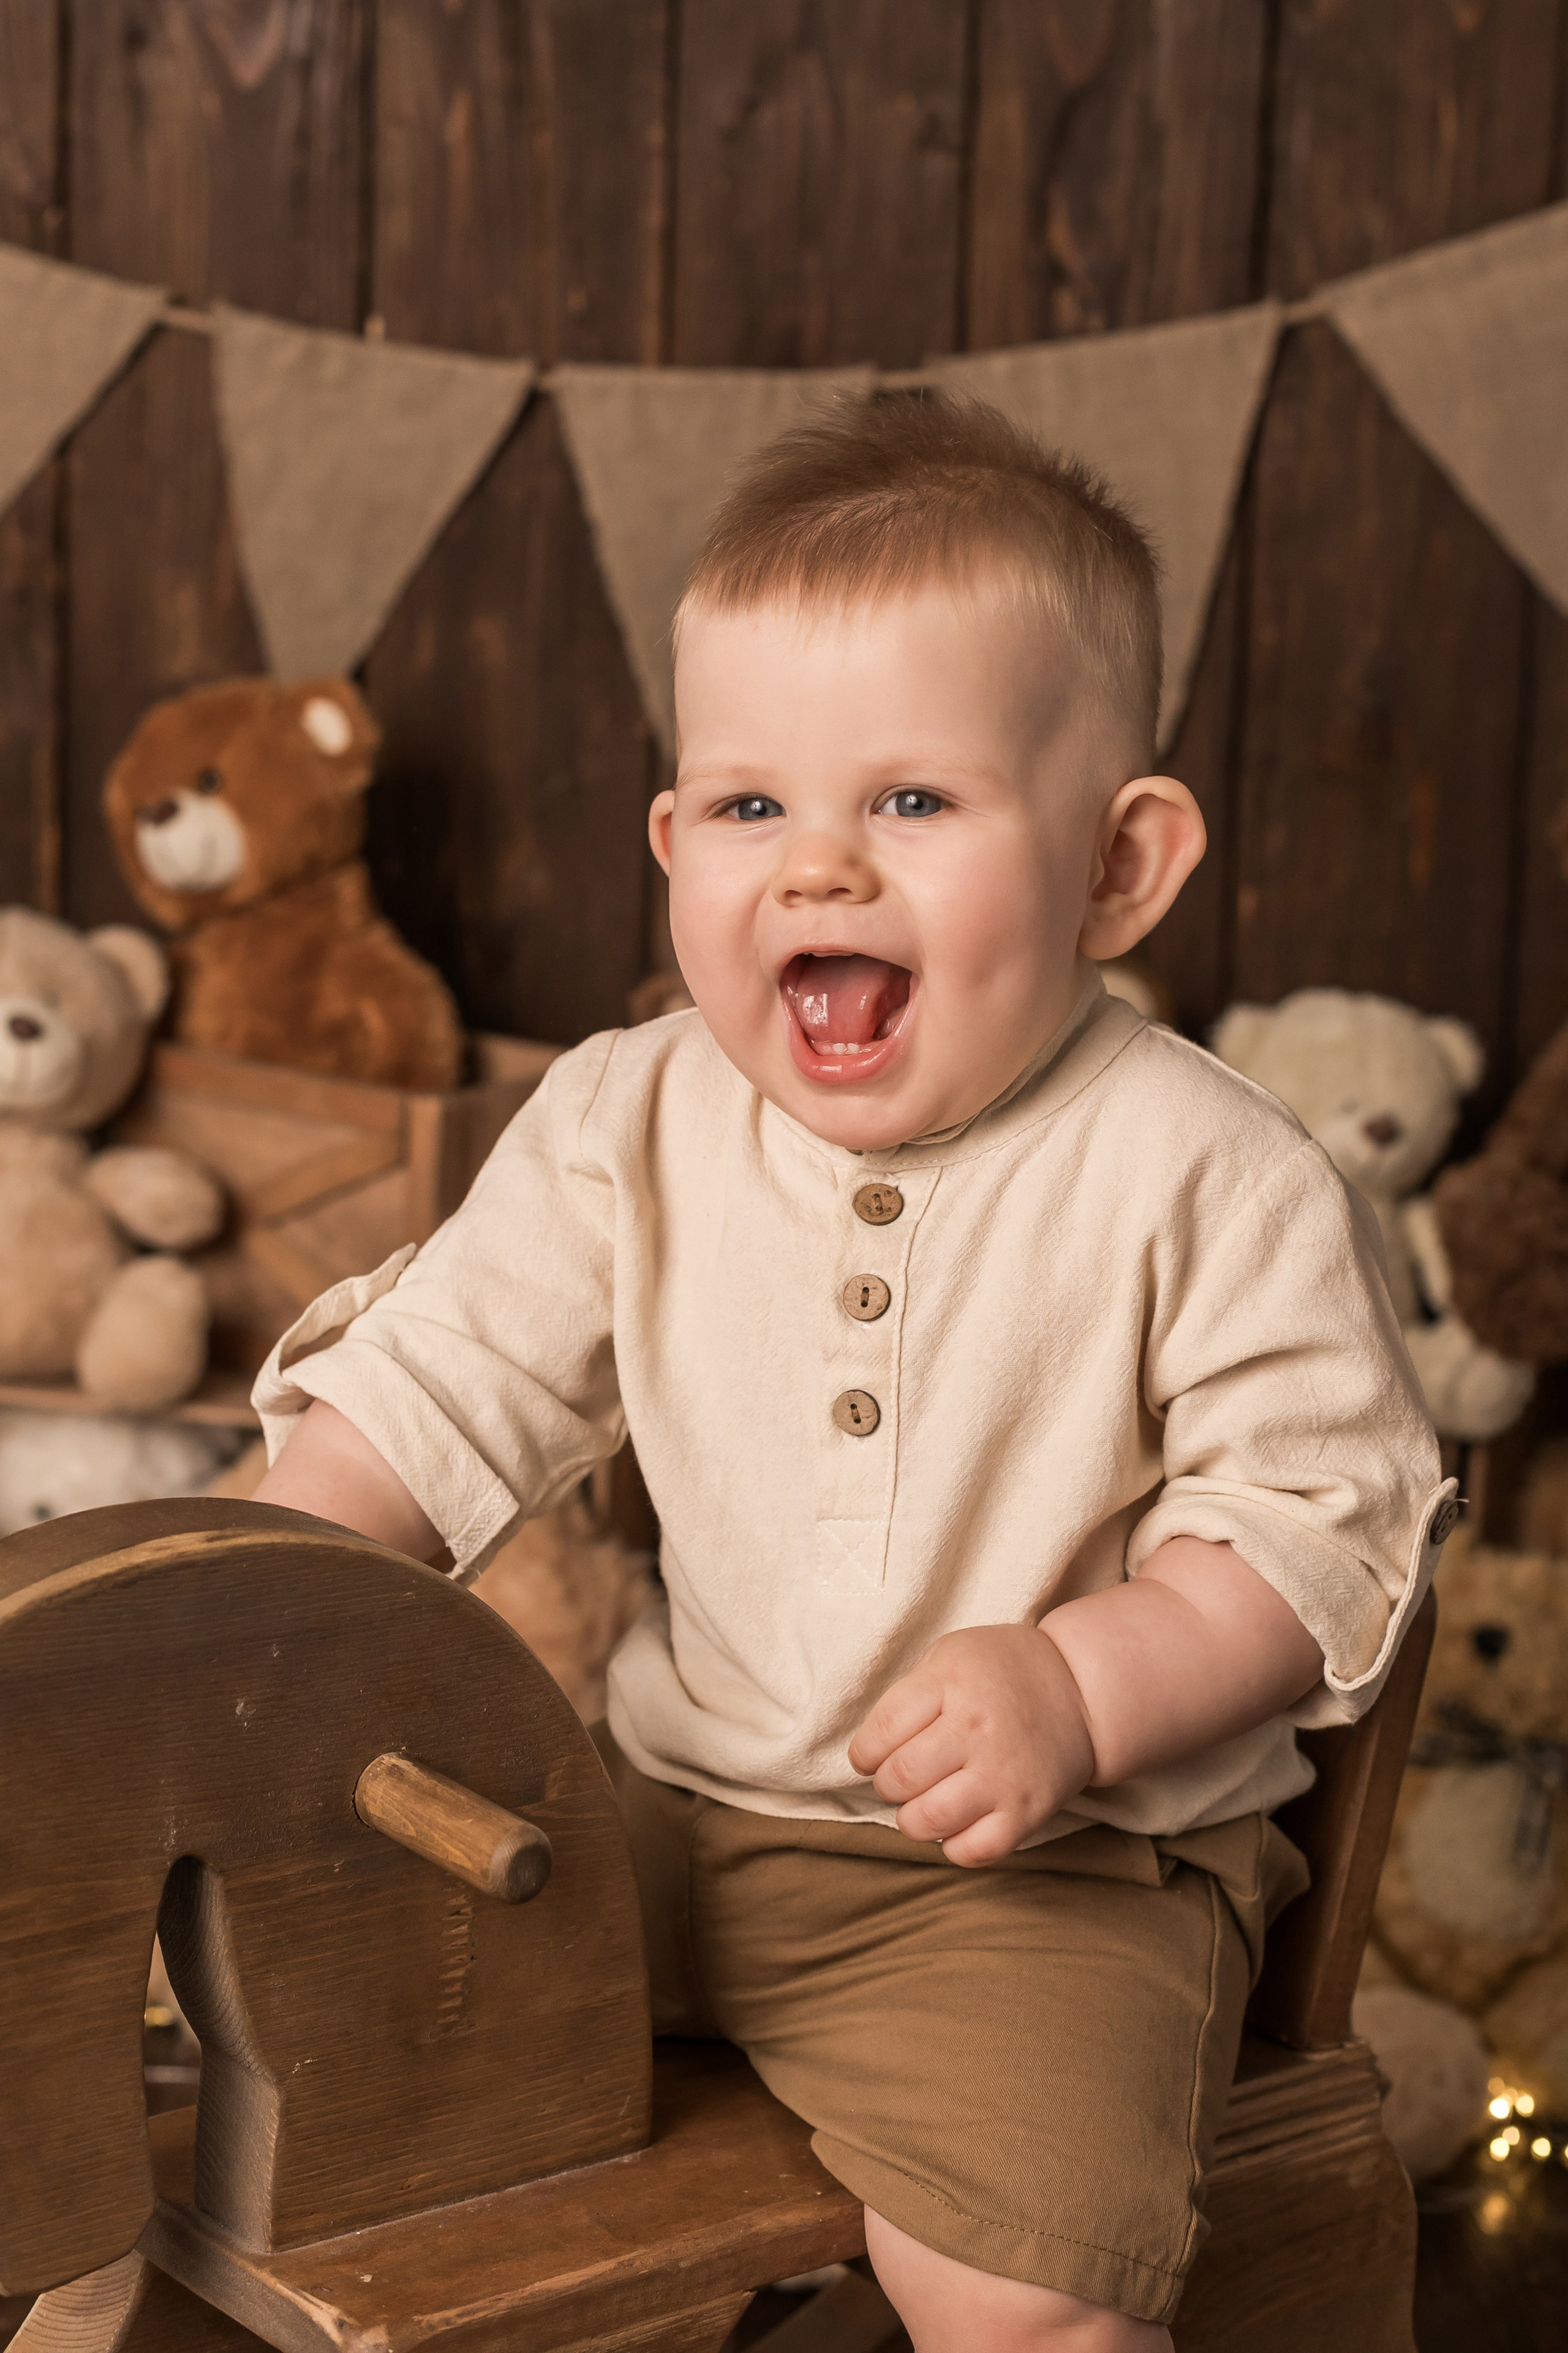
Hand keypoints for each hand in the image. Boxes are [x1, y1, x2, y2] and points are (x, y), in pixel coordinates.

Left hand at [847, 1624, 1095, 1865]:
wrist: (1080, 1690)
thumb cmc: (1002, 1671)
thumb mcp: (950, 1654)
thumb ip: (909, 1695)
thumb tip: (870, 1751)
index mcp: (952, 1683)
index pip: (881, 1731)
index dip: (864, 1752)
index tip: (871, 1756)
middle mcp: (977, 1730)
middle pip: (899, 1778)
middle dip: (887, 1784)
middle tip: (900, 1778)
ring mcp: (1004, 1775)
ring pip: (929, 1820)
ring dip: (911, 1819)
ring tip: (922, 1804)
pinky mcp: (1027, 1812)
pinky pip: (974, 1851)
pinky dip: (953, 1846)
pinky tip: (955, 1824)